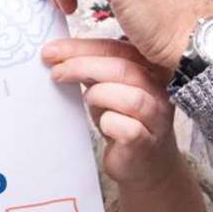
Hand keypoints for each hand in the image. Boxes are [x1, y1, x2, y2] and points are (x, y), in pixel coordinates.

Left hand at [43, 37, 186, 187]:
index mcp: (150, 69)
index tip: (53, 50)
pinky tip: (104, 125)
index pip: (117, 47)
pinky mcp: (148, 142)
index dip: (83, 47)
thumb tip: (57, 53)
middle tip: (56, 71)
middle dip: (83, 66)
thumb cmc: (123, 122)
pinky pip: (127, 128)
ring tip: (87, 100)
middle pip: (123, 69)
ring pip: (131, 97)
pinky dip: (109, 123)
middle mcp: (159, 90)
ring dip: (100, 94)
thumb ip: (92, 70)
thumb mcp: (107, 89)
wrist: (143, 164)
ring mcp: (157, 117)